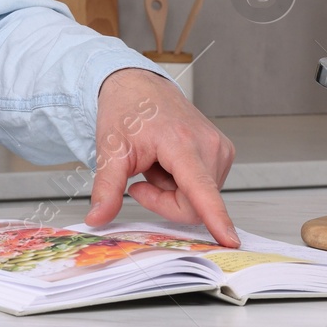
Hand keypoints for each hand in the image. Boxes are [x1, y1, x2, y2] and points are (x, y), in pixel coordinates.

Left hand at [85, 67, 238, 245]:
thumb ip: (106, 188)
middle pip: (195, 205)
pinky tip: (169, 162)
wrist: (138, 85)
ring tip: (157, 163)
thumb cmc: (126, 111)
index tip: (230, 241)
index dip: (216, 217)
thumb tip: (96, 219)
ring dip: (173, 191)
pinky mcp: (224, 152)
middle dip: (164, 202)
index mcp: (181, 143)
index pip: (201, 189)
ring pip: (201, 200)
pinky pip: (206, 188)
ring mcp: (221, 149)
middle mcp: (209, 145)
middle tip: (142, 179)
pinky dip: (183, 183)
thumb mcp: (109, 150)